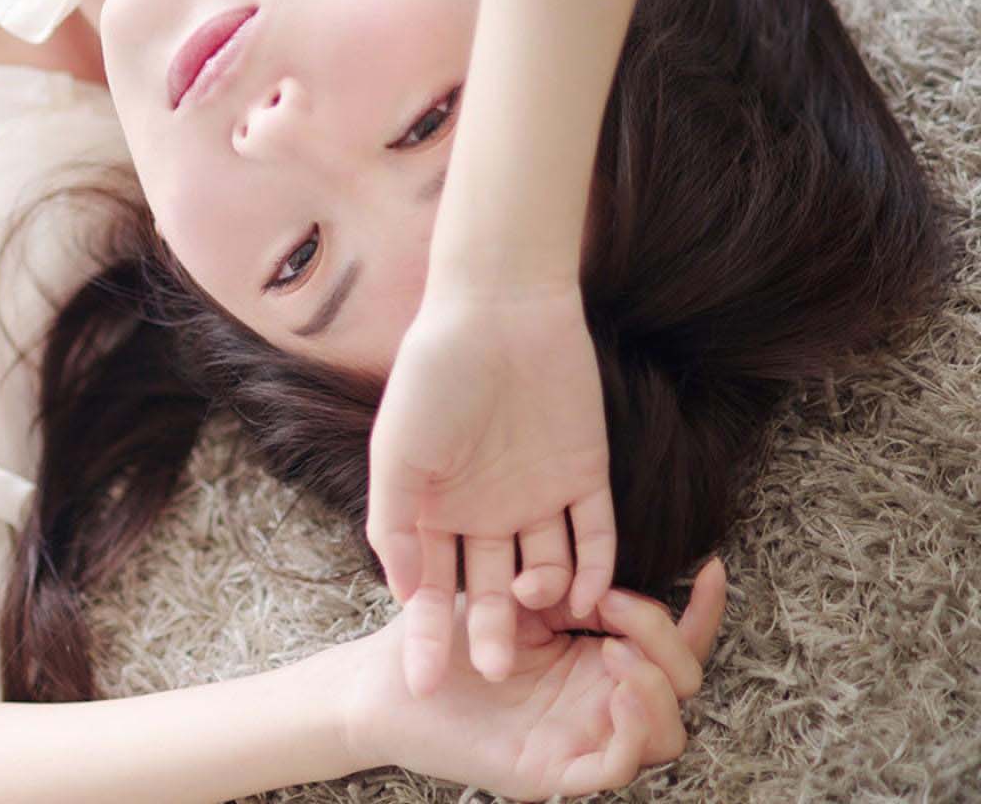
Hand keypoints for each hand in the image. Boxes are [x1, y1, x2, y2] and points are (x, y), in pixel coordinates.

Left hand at [349, 557, 726, 801]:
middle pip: (680, 683)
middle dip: (663, 639)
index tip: (712, 566)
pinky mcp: (550, 774)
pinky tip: (615, 695)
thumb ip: (565, 588)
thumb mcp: (516, 598)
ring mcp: (579, 740)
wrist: (387, 679)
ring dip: (656, 690)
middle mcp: (598, 703)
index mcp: (597, 660)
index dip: (701, 611)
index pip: (671, 643)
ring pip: (665, 735)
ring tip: (617, 652)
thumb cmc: (445, 637)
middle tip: (614, 606)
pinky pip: (614, 769)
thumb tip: (604, 584)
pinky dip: (630, 734)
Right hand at [367, 281, 614, 694]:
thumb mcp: (397, 454)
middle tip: (494, 671)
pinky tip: (587, 597)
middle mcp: (484, 511)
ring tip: (534, 617)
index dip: (427, 634)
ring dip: (539, 601)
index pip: (430, 587)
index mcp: (434, 508)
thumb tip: (403, 593)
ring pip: (542, 570)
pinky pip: (595, 537)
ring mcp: (536, 496)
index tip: (423, 681)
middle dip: (489, 631)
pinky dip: (594, 569)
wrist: (499, 307)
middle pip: (487, 588)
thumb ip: (395, 524)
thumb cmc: (435, 376)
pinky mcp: (585, 477)